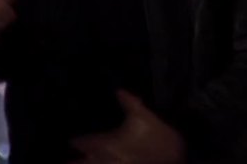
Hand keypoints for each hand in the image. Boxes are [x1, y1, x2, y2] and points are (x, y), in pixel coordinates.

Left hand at [69, 90, 184, 163]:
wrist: (178, 160)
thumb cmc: (159, 138)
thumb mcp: (145, 116)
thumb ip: (129, 102)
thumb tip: (119, 90)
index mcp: (105, 144)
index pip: (81, 143)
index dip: (76, 141)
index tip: (72, 140)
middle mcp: (104, 160)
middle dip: (74, 160)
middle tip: (69, 158)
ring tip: (77, 163)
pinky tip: (103, 163)